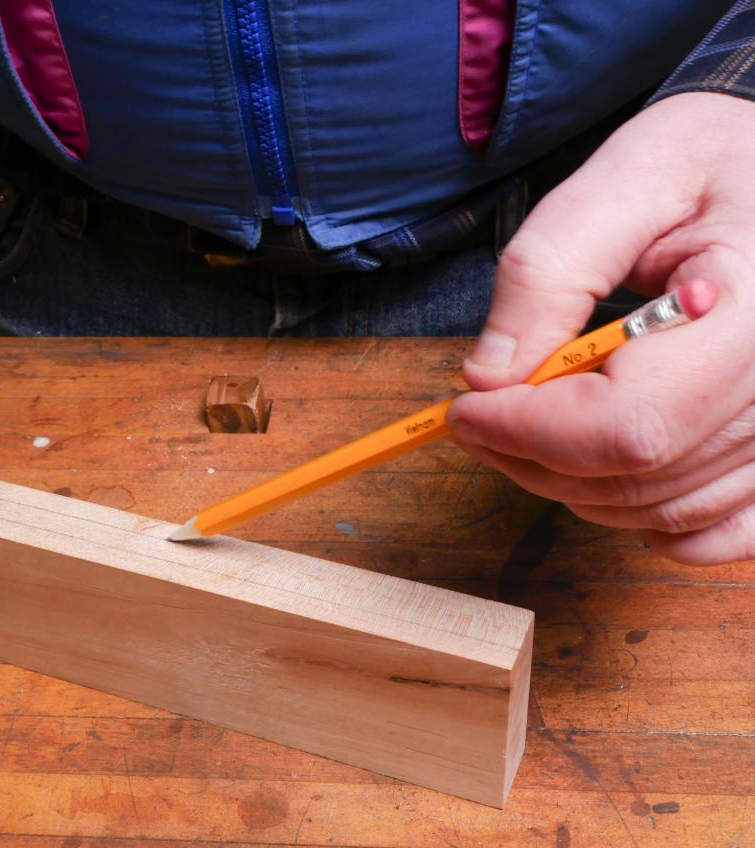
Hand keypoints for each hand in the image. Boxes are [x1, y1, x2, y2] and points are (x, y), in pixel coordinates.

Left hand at [448, 92, 754, 564]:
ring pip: (665, 511)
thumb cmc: (710, 163)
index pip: (626, 425)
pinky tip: (612, 478)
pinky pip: (726, 533)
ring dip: (576, 485)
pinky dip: (656, 524)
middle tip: (482, 413)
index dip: (526, 431)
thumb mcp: (621, 181)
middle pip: (637, 477)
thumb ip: (547, 276)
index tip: (462, 408)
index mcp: (753, 312)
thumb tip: (488, 376)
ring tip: (537, 422)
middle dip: (532, 457)